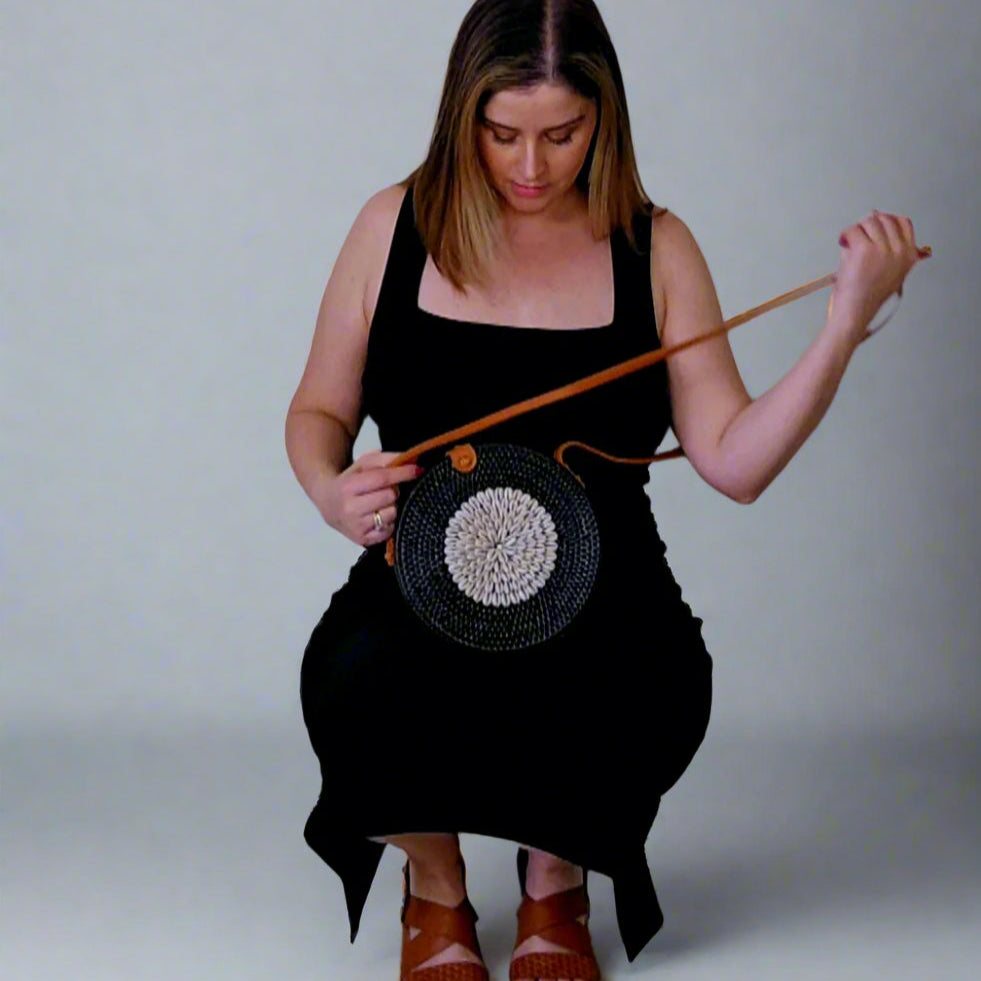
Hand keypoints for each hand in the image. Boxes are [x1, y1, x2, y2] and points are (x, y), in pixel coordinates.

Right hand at [313, 450, 423, 546]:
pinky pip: (389, 530)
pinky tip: (378, 516)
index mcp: (348, 487)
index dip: (402, 473)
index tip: (417, 470)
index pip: (382, 478)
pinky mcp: (362, 540)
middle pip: (390, 496)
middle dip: (393, 490)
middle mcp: (350, 508)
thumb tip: (411, 461)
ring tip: (379, 504)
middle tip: (384, 489)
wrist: (328, 503)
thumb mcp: (362, 465)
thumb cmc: (349, 482)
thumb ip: (385, 460)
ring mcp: (356, 526)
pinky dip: (388, 522)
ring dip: (391, 507)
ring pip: (391, 514)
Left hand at [829, 210, 928, 346]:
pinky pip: (853, 229)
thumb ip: (888, 247)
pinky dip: (845, 235)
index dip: (886, 220)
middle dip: (867, 224)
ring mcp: (883, 249)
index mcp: (909, 255)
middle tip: (856, 237)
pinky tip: (843, 243)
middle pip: (885, 219)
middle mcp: (899, 250)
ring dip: (856, 231)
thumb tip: (875, 215)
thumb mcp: (888, 270)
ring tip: (849, 245)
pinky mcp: (864, 249)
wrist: (856, 312)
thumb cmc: (867, 295)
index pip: (904, 222)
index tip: (872, 227)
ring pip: (868, 222)